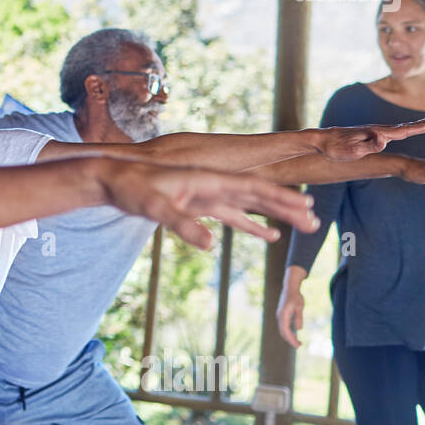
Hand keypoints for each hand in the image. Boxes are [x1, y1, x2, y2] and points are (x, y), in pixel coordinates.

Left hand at [95, 160, 318, 250]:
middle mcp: (211, 184)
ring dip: (275, 217)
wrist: (110, 179)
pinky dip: (252, 227)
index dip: (278, 197)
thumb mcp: (153, 207)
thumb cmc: (130, 188)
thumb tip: (209, 245)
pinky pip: (232, 217)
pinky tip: (269, 238)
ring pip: (249, 207)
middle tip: (315, 219)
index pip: (250, 188)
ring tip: (303, 225)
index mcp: (206, 179)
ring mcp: (206, 196)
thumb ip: (180, 224)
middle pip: (257, 195)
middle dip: (286, 206)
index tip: (304, 205)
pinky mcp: (197, 207)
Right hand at [277, 277, 305, 348]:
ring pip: (283, 329)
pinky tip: (295, 334)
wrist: (290, 287)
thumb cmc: (296, 296)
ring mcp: (280, 316)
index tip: (298, 345)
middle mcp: (279, 316)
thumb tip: (298, 329)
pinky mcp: (282, 315)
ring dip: (289, 336)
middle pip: (283, 332)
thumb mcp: (299, 306)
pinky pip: (284, 326)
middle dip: (290, 340)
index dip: (291, 340)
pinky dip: (288, 332)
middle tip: (299, 345)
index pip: (286, 331)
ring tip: (297, 342)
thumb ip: (298, 317)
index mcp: (283, 315)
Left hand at [312, 114, 424, 160]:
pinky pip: (391, 133)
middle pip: (405, 127)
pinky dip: (403, 130)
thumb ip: (367, 146)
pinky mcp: (368, 135)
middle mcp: (377, 130)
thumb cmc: (334, 147)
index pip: (404, 130)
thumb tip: (384, 140)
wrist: (320, 140)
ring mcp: (373, 132)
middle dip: (424, 123)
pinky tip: (405, 132)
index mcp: (376, 133)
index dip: (421, 126)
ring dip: (415, 126)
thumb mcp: (350, 151)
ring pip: (399, 129)